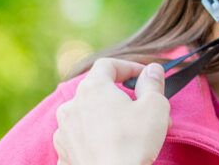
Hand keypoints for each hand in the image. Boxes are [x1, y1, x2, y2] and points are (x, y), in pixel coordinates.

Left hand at [54, 59, 169, 164]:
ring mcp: (64, 131)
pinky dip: (96, 138)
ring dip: (109, 118)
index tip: (146, 77)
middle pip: (98, 91)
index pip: (108, 65)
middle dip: (123, 97)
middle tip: (145, 109)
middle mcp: (71, 105)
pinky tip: (112, 148)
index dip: (130, 67)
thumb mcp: (155, 106)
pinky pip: (81, 138)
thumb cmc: (134, 141)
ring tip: (132, 133)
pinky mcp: (63, 153)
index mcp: (92, 88)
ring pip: (89, 115)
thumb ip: (153, 83)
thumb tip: (152, 70)